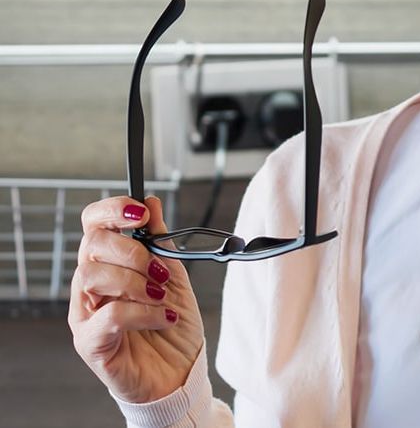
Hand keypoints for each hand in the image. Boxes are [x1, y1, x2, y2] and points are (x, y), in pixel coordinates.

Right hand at [68, 196, 204, 402]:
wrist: (180, 372)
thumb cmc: (171, 325)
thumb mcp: (173, 276)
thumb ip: (160, 241)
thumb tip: (150, 202)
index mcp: (108, 263)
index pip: (93, 224)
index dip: (112, 211)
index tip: (140, 213)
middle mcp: (90, 285)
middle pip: (91, 245)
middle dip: (131, 251)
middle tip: (159, 271)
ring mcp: (85, 314)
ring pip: (93, 276)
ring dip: (135, 282)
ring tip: (160, 297)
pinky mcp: (90, 343)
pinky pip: (109, 315)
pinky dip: (143, 312)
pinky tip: (163, 317)